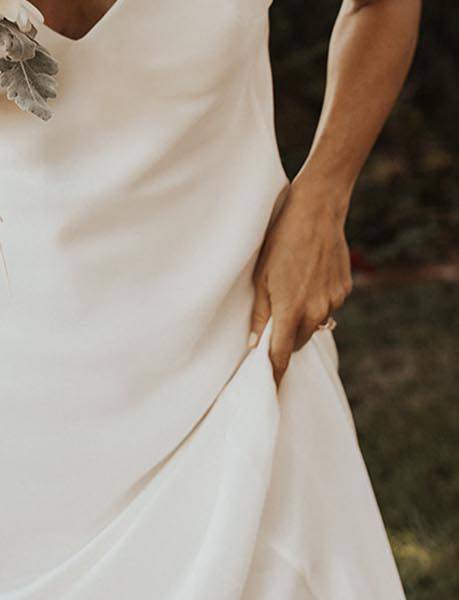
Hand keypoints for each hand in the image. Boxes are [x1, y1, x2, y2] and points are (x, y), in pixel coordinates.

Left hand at [248, 180, 351, 385]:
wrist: (316, 212)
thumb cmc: (280, 241)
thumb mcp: (260, 276)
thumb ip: (259, 313)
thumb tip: (254, 344)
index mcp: (290, 310)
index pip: (281, 355)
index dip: (274, 373)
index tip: (268, 387)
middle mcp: (316, 311)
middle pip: (298, 343)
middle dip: (285, 342)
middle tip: (272, 330)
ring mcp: (333, 302)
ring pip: (314, 326)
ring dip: (302, 321)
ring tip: (291, 294)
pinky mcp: (344, 291)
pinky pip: (327, 308)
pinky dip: (316, 303)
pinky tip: (308, 280)